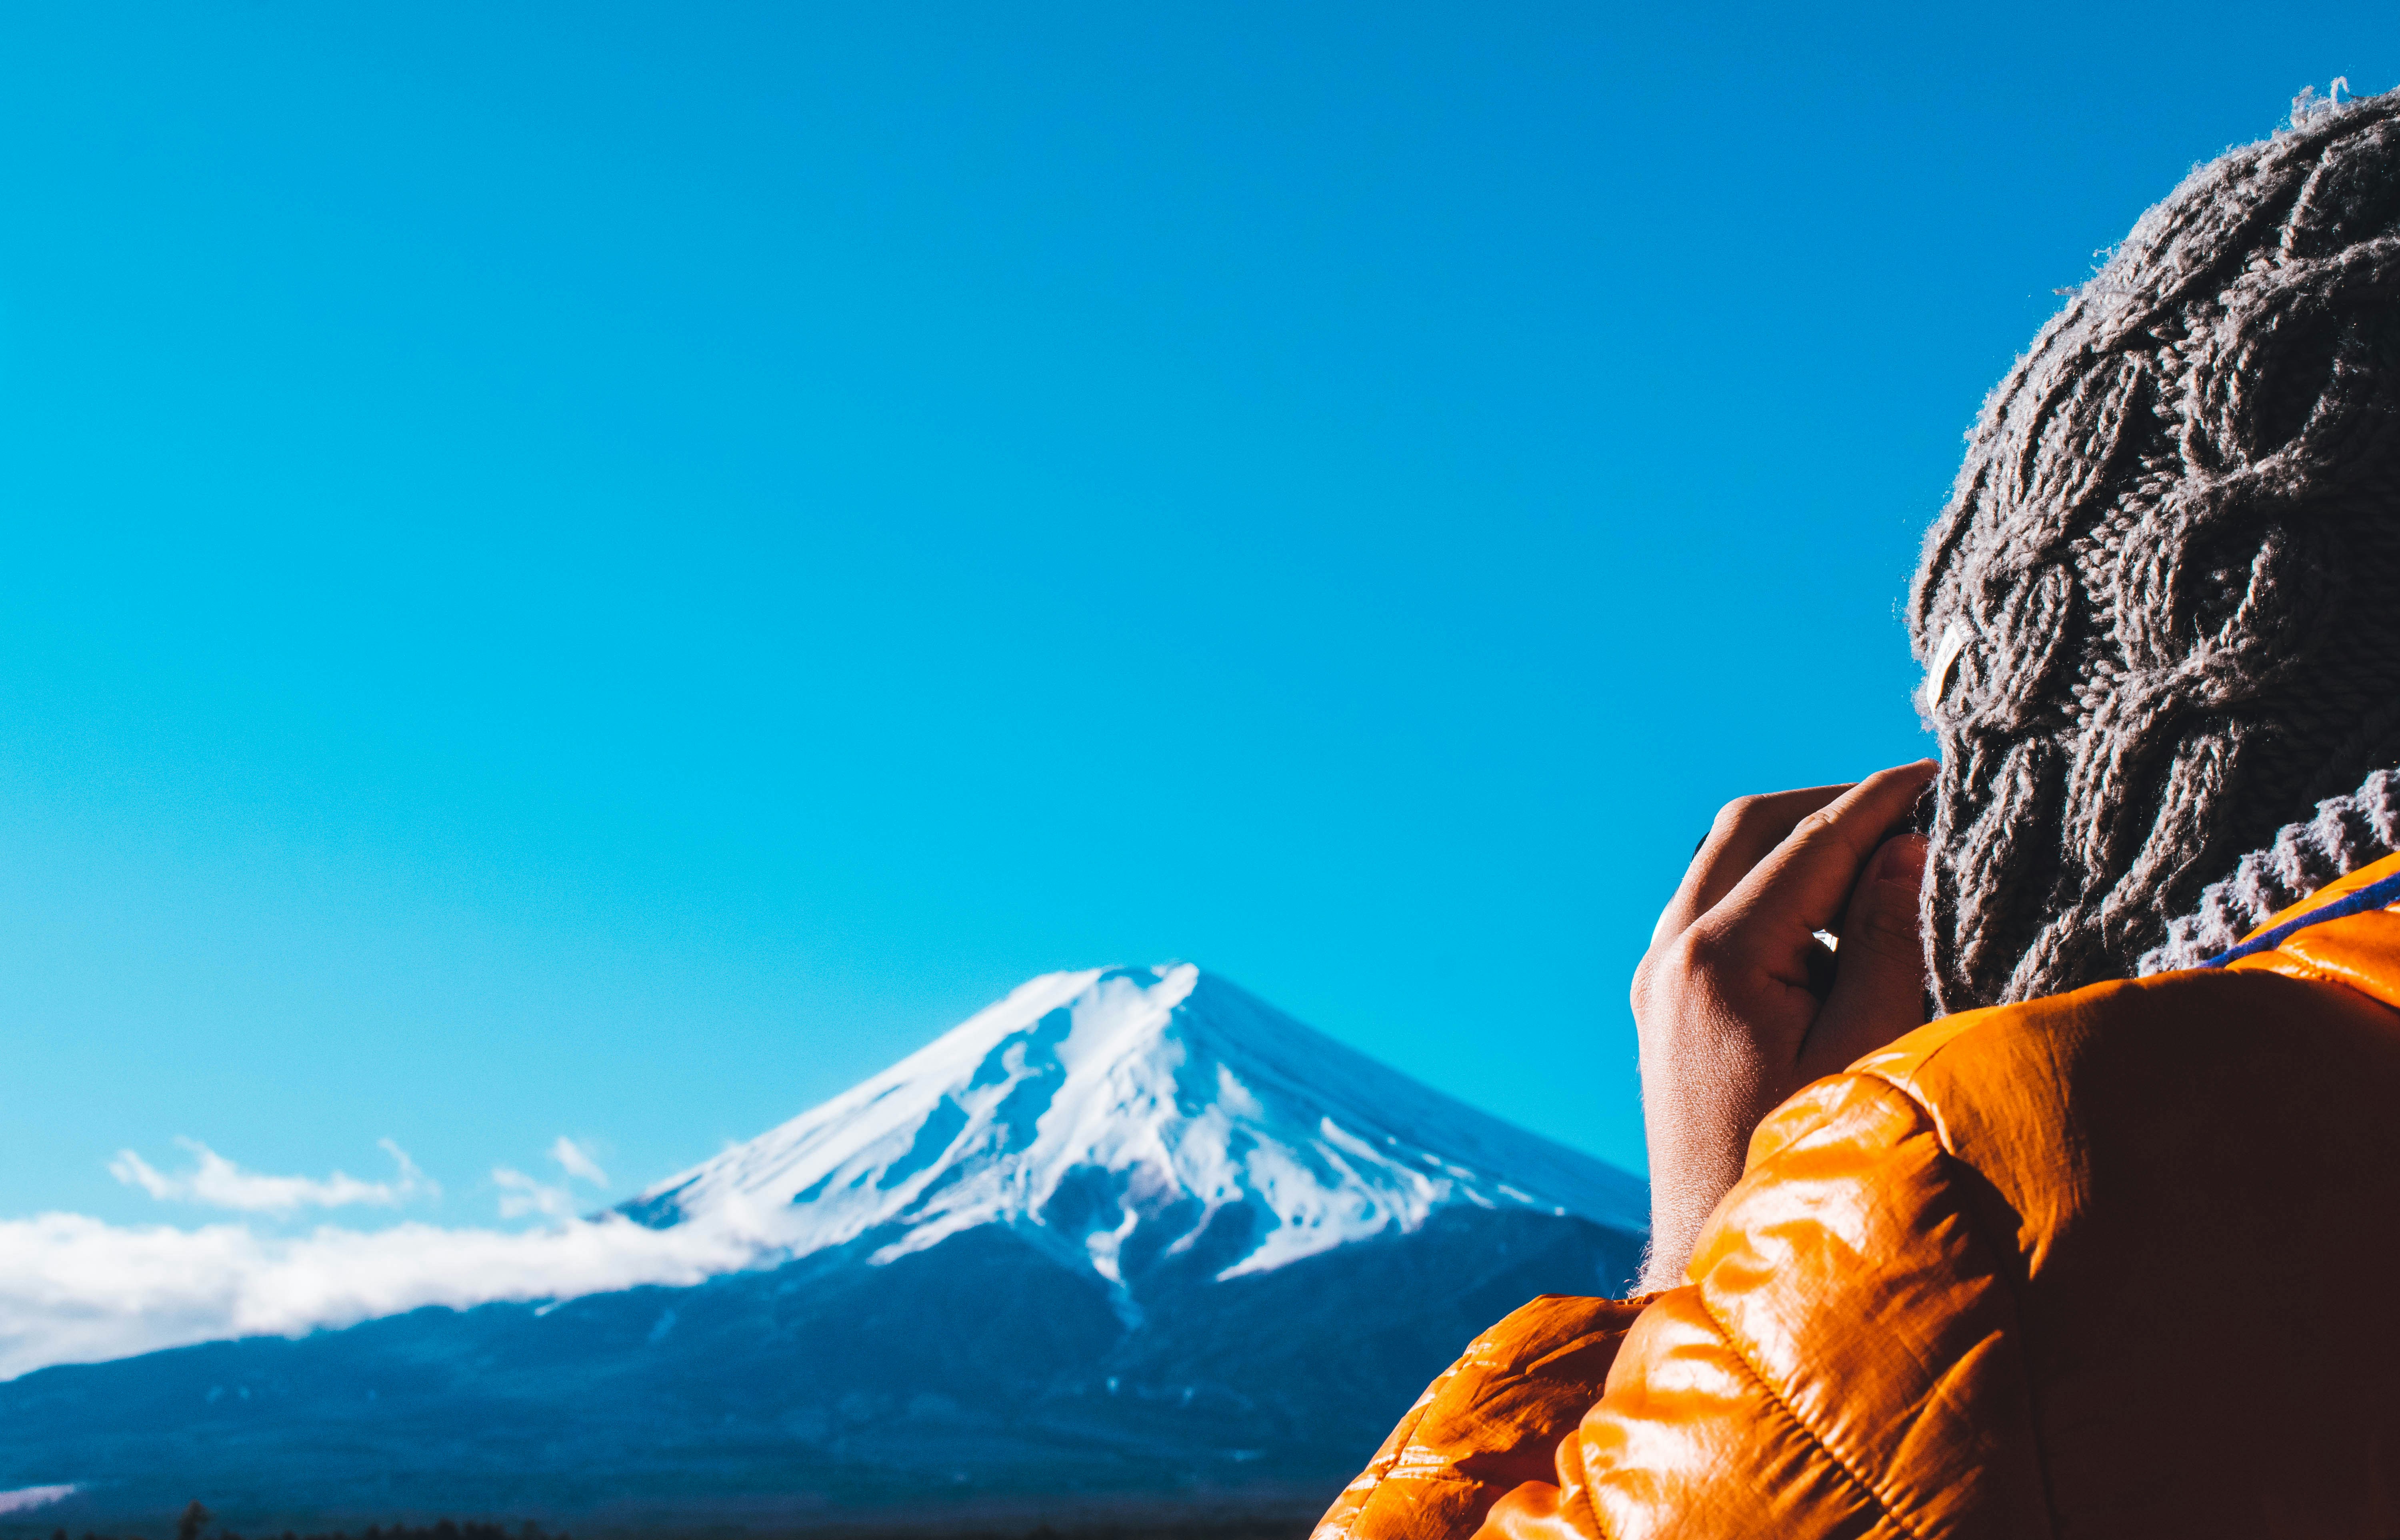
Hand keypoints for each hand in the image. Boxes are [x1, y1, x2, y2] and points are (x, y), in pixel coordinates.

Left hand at [1629, 761, 1934, 1290]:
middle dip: (1832, 807)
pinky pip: (1718, 914)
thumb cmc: (1801, 1164)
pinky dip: (1778, 897)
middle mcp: (1671, 955)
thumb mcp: (1865, 1048)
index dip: (1879, 799)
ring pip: (1727, 865)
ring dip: (1802, 851)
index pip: (1811, 840)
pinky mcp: (1666, 1008)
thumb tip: (1904, 849)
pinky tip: (1838, 932)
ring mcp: (1660, 980)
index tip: (1938, 773)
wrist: (1717, 1257)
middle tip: (1912, 810)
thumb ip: (1887, 942)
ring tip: (1886, 869)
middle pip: (1749, 829)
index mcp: (1718, 959)